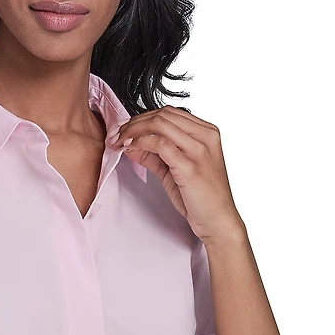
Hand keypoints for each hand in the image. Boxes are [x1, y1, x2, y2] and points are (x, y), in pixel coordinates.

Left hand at [108, 106, 244, 242]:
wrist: (217, 220)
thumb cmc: (201, 198)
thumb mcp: (175, 170)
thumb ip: (154, 156)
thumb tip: (131, 145)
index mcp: (206, 132)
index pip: (170, 113)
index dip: (143, 118)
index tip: (125, 128)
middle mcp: (205, 136)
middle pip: (163, 115)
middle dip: (135, 123)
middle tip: (117, 134)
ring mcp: (199, 150)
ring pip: (160, 125)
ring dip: (134, 131)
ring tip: (120, 141)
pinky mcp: (190, 166)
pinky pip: (160, 145)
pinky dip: (141, 143)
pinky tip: (131, 149)